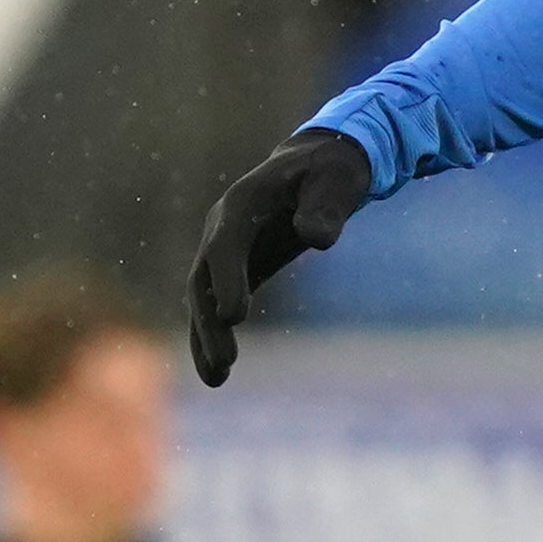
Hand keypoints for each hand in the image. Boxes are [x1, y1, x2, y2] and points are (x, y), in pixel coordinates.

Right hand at [185, 127, 376, 386]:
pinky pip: (216, 305)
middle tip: (225, 361)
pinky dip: (212, 336)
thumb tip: (316, 238)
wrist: (318, 163)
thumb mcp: (338, 180)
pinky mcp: (235, 268)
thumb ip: (327, 206)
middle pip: (204, 278)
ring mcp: (223, 248)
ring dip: (205, 337)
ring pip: (204, 298)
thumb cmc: (332, 171)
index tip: (235, 316)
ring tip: (218, 378)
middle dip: (210, 321)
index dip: (228, 278)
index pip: (227, 243)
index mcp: (243, 202)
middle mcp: (222, 227)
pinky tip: (217, 374)